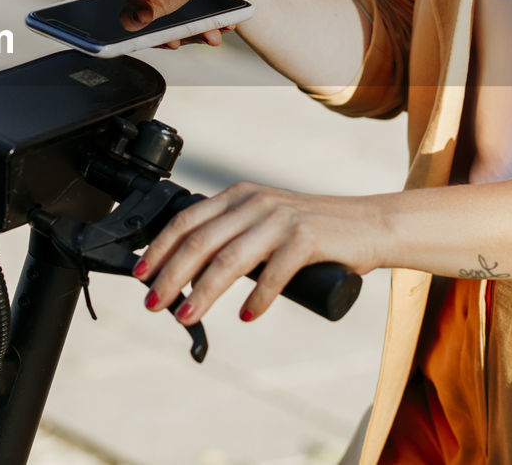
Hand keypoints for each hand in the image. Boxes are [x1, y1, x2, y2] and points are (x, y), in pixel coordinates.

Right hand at [94, 0, 243, 47]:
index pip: (102, 6)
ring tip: (205, 32)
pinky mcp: (181, 28)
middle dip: (153, 39)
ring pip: (165, 39)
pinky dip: (204, 35)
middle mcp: (135, 7)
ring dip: (185, 39)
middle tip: (171, 37)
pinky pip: (189, 38)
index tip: (139, 17)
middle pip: (133, 33)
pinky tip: (218, 27)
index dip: (110, 19)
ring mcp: (159, 22)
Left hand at [133, 182, 384, 323]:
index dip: (159, 248)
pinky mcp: (307, 238)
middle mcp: (255, 202)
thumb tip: (191, 269)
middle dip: (170, 275)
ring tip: (186, 316)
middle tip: (153, 303)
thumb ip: (235, 236)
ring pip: (229, 259)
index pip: (187, 221)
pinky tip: (246, 315)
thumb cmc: (315, 231)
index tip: (140, 275)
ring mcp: (281, 218)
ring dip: (203, 292)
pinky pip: (273, 273)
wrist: (371, 224)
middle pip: (200, 242)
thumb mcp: (266, 222)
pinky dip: (257, 298)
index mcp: (239, 196)